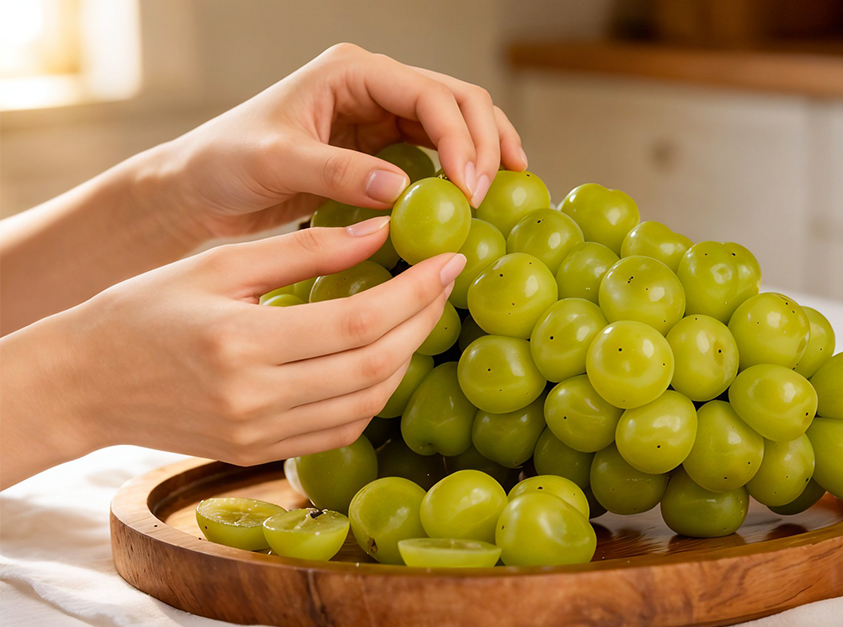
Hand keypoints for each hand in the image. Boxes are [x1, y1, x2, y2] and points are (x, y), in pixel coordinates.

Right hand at [0, 218, 465, 483]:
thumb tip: (381, 231)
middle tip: (447, 282)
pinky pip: (341, 430)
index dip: (417, 291)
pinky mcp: (260, 453)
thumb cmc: (144, 310)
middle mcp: (257, 399)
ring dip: (407, 358)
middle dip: (423, 320)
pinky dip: (375, 395)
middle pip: (376, 365)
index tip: (451, 259)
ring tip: (422, 314)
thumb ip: (304, 249)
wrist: (87, 382)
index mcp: (243, 343)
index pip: (361, 321)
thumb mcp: (219, 264)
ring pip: (367, 403)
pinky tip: (385, 359)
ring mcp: (261, 434)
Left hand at [153, 43, 526, 242]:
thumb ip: (338, 172)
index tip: (468, 188)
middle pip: (456, 100)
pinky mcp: (378, 148)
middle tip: (486, 195)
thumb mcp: (277, 162)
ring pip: (454, 123)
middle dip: (482, 142)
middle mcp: (373, 86)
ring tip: (501, 191)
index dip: (460, 138)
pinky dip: (459, 172)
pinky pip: (434, 153)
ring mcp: (379, 115)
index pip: (428, 94)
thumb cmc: (225, 161)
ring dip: (482, 153)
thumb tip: (402, 191)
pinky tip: (473, 198)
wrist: (199, 186)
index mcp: (351, 71)